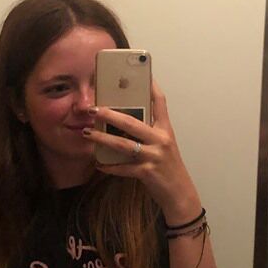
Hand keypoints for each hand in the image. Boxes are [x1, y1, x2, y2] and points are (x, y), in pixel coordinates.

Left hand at [88, 82, 202, 224]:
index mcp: (165, 130)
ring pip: (123, 144)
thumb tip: (122, 120)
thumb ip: (148, 132)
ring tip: (87, 133)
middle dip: (110, 114)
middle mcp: (161, 140)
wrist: (180, 193)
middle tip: (93, 109)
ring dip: (102, 138)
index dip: (151, 86)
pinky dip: (109, 166)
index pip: (160, 102)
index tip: (141, 74)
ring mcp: (154, 156)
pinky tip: (98, 163)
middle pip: (132, 122)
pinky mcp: (147, 172)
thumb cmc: (167, 167)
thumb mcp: (162, 145)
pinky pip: (123, 168)